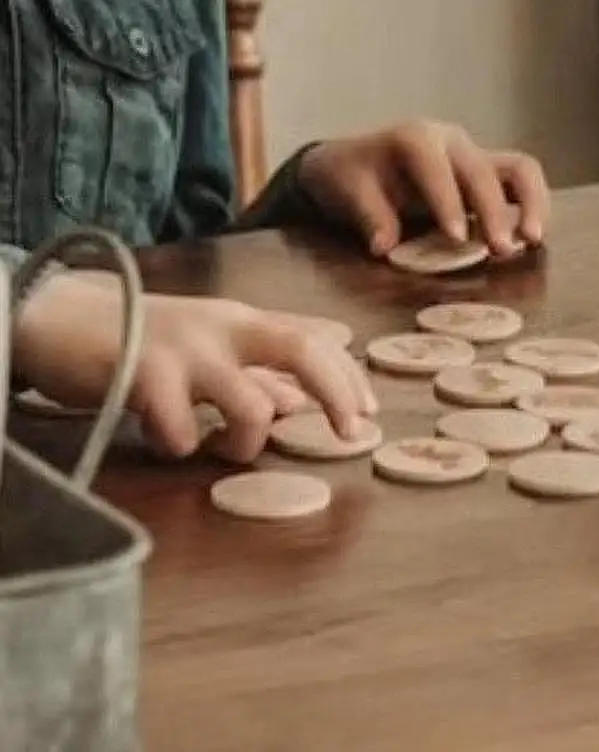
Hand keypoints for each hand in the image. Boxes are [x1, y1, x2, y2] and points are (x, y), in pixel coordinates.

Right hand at [12, 274, 377, 463]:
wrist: (59, 318)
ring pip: (250, 407)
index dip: (348, 378)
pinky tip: (161, 436)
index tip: (371, 412)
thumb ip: (251, 373)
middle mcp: (224, 330)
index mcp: (243, 323)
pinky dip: (179, 446)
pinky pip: (180, 432)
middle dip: (337, 394)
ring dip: (242, 443)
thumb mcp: (207, 348)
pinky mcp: (142, 376)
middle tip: (351, 433)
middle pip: (302, 352)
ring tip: (213, 445)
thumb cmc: (140, 339)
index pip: (314, 342)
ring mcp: (186, 351)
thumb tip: (297, 401)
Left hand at [299, 121, 547, 259]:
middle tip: (501, 250)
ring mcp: (474, 155)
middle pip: (485, 170)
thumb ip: (369, 216)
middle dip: (496, 211)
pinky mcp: (486, 173)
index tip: (456, 239)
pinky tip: (531, 238)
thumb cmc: (349, 174)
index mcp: (415, 139)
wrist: (352, 160)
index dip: (449, 203)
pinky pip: (520, 182)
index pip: (438, 169)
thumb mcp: (347, 190)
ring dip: (532, 203)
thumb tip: (386, 247)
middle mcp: (452, 141)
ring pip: (520, 167)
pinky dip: (531, 207)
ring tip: (533, 241)